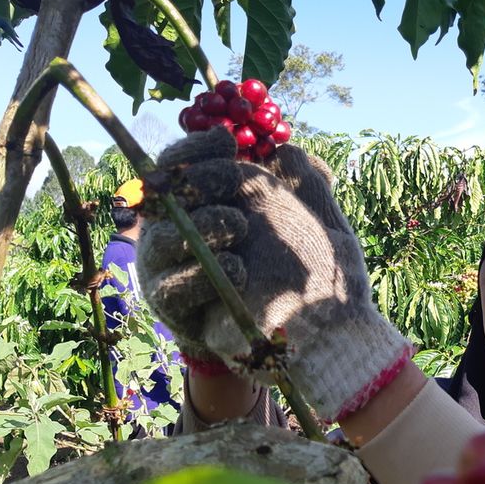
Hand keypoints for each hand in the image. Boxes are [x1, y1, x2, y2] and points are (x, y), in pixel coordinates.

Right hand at [136, 127, 411, 422]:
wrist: (323, 341)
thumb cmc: (320, 279)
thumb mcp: (322, 224)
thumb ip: (307, 185)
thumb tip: (288, 149)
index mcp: (218, 207)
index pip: (187, 164)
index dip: (199, 148)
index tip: (227, 142)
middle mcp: (190, 234)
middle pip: (163, 194)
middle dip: (200, 180)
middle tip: (234, 181)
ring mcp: (179, 272)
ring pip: (161, 238)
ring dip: (202, 225)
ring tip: (239, 228)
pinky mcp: (179, 310)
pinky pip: (172, 286)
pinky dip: (203, 273)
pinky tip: (240, 270)